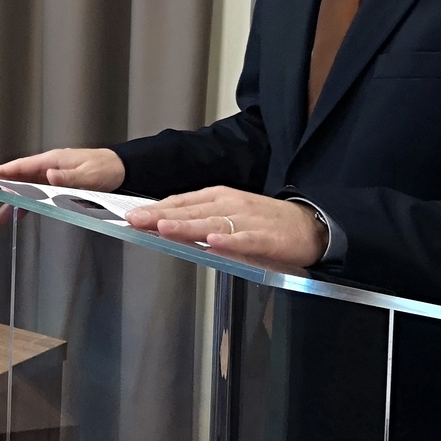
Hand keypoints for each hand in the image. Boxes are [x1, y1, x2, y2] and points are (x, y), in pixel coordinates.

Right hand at [0, 147, 124, 223]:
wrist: (123, 170)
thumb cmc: (106, 168)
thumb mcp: (88, 174)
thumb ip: (67, 177)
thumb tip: (48, 175)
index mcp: (52, 161)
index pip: (22, 166)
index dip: (3, 172)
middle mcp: (49, 168)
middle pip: (19, 180)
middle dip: (1, 191)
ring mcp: (52, 178)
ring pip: (26, 191)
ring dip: (12, 202)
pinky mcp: (59, 188)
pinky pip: (37, 197)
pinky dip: (26, 206)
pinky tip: (18, 216)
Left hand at [124, 186, 328, 268]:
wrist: (310, 223)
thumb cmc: (263, 219)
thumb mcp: (228, 212)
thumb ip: (200, 217)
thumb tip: (164, 224)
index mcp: (218, 196)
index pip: (181, 202)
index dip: (156, 209)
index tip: (131, 215)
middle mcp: (230, 204)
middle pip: (191, 211)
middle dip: (161, 216)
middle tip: (135, 220)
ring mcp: (248, 219)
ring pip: (212, 223)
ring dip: (187, 226)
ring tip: (163, 229)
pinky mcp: (267, 237)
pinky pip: (246, 239)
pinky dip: (230, 241)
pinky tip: (213, 243)